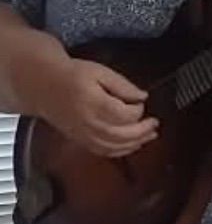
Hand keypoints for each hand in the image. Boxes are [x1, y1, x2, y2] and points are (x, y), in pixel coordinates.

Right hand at [40, 58, 157, 156]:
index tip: (141, 102)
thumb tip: (142, 96)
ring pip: (114, 146)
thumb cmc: (74, 75)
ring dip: (135, 143)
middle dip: (142, 131)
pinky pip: (103, 151)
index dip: (138, 111)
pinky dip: (120, 151)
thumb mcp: (100, 71)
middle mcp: (88, 123)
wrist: (45, 85)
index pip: (124, 115)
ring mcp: (84, 135)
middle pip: (122, 135)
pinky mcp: (81, 140)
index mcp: (94, 103)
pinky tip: (132, 145)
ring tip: (150, 136)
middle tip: (155, 124)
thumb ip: (123, 85)